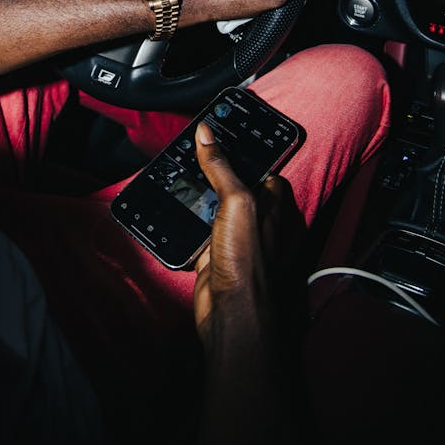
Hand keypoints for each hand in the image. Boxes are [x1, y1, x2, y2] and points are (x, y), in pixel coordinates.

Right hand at [192, 120, 310, 444]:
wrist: (232, 313)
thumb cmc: (248, 259)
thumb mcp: (237, 202)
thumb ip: (222, 168)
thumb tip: (208, 133)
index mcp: (273, 204)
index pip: (261, 167)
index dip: (244, 149)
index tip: (222, 132)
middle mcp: (257, 220)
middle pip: (235, 185)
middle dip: (217, 170)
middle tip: (193, 149)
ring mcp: (234, 238)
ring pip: (215, 206)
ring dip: (199, 193)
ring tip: (177, 171)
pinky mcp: (213, 254)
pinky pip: (199, 228)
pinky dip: (187, 218)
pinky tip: (171, 206)